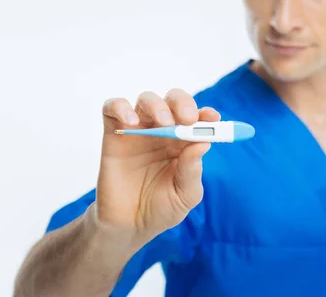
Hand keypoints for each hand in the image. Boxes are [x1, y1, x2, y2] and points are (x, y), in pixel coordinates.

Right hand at [96, 89, 216, 242]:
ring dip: (157, 105)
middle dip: (183, 103)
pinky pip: (113, 108)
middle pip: (174, 101)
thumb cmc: (162, 208)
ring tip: (163, 123)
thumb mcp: (185, 195)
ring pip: (147, 100)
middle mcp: (164, 131)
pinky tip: (131, 121)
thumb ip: (192, 170)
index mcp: (185, 143)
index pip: (198, 119)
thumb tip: (203, 143)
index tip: (213, 118)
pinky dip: (121, 107)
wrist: (128, 226)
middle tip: (187, 119)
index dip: (206, 115)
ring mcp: (139, 130)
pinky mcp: (114, 134)